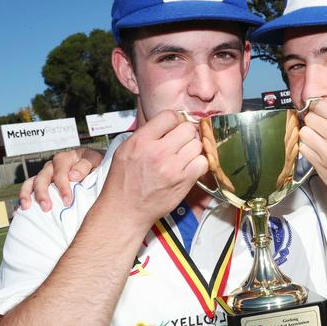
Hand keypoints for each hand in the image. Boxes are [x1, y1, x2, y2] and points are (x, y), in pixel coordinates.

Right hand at [19, 148, 104, 210]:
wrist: (97, 164)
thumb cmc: (98, 163)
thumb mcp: (97, 159)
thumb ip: (86, 165)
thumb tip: (73, 176)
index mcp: (66, 158)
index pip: (60, 172)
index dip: (63, 187)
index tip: (67, 201)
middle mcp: (53, 165)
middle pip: (42, 177)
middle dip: (43, 193)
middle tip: (47, 208)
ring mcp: (46, 174)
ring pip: (32, 182)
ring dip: (28, 194)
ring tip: (27, 208)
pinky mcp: (43, 182)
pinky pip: (29, 188)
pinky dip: (24, 197)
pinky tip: (21, 210)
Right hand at [97, 110, 207, 226]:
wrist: (125, 210)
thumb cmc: (123, 181)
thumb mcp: (125, 150)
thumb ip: (146, 135)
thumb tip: (167, 125)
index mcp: (141, 141)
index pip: (170, 116)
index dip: (175, 120)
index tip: (174, 128)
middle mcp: (158, 152)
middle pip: (188, 129)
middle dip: (186, 134)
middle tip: (181, 142)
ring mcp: (172, 167)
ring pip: (197, 145)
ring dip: (193, 149)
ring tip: (184, 156)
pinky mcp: (183, 181)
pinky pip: (202, 163)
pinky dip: (199, 164)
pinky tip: (190, 167)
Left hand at [299, 86, 326, 212]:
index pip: (321, 106)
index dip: (319, 106)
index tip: (321, 110)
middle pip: (310, 118)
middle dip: (314, 119)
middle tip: (321, 124)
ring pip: (304, 133)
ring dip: (309, 133)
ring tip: (319, 137)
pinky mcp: (321, 168)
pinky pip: (304, 151)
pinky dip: (308, 148)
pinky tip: (318, 149)